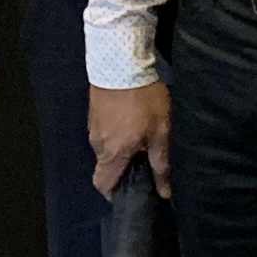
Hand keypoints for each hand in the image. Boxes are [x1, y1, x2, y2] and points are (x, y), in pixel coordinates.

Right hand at [88, 81, 170, 196]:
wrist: (121, 62)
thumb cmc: (143, 101)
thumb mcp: (160, 132)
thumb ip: (160, 163)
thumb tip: (164, 193)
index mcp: (112, 154)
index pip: (103, 185)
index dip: (114, 193)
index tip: (129, 192)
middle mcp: (97, 144)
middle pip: (105, 167)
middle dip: (122, 169)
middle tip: (143, 161)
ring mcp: (92, 126)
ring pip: (104, 148)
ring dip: (119, 149)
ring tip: (139, 138)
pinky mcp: (93, 112)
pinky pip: (103, 132)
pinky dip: (114, 134)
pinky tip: (130, 121)